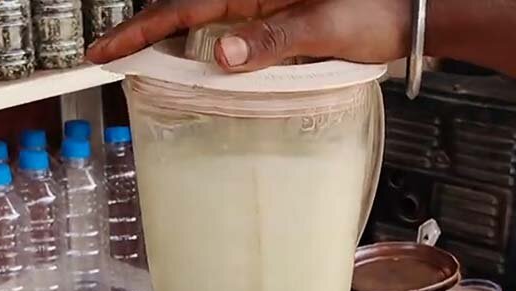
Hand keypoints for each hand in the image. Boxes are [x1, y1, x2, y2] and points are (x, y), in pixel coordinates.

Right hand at [86, 0, 408, 70]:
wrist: (411, 11)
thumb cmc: (377, 11)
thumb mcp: (325, 28)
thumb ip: (274, 39)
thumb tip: (221, 57)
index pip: (183, 6)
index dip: (139, 30)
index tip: (104, 52)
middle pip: (183, 7)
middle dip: (143, 31)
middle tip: (108, 60)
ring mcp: (263, 1)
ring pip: (202, 16)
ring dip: (169, 37)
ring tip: (135, 60)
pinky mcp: (276, 14)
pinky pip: (227, 25)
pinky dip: (202, 42)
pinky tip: (191, 61)